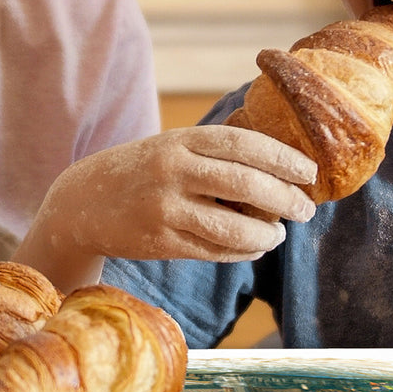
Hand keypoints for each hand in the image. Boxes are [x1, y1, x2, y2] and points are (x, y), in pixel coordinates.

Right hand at [15, 125, 317, 289]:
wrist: (83, 200)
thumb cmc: (141, 170)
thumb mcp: (171, 146)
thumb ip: (214, 153)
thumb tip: (279, 169)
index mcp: (180, 140)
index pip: (243, 143)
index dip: (282, 158)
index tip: (308, 171)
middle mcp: (172, 171)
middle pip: (245, 184)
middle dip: (284, 198)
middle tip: (305, 209)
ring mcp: (165, 208)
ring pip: (232, 226)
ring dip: (265, 234)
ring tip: (279, 235)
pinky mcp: (160, 242)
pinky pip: (214, 251)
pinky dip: (241, 251)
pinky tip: (254, 247)